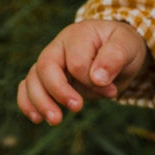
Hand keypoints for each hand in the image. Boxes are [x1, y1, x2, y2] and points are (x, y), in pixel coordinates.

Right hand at [17, 19, 149, 125]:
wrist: (119, 51)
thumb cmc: (123, 46)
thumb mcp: (127, 46)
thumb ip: (114, 57)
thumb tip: (97, 78)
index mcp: (79, 34)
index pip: (77, 62)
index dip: (91, 81)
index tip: (111, 91)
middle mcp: (59, 45)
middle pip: (46, 66)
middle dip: (58, 92)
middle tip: (77, 108)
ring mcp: (50, 61)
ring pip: (33, 78)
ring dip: (40, 102)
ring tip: (55, 121)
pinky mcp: (46, 77)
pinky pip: (27, 86)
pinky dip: (27, 102)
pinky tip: (36, 118)